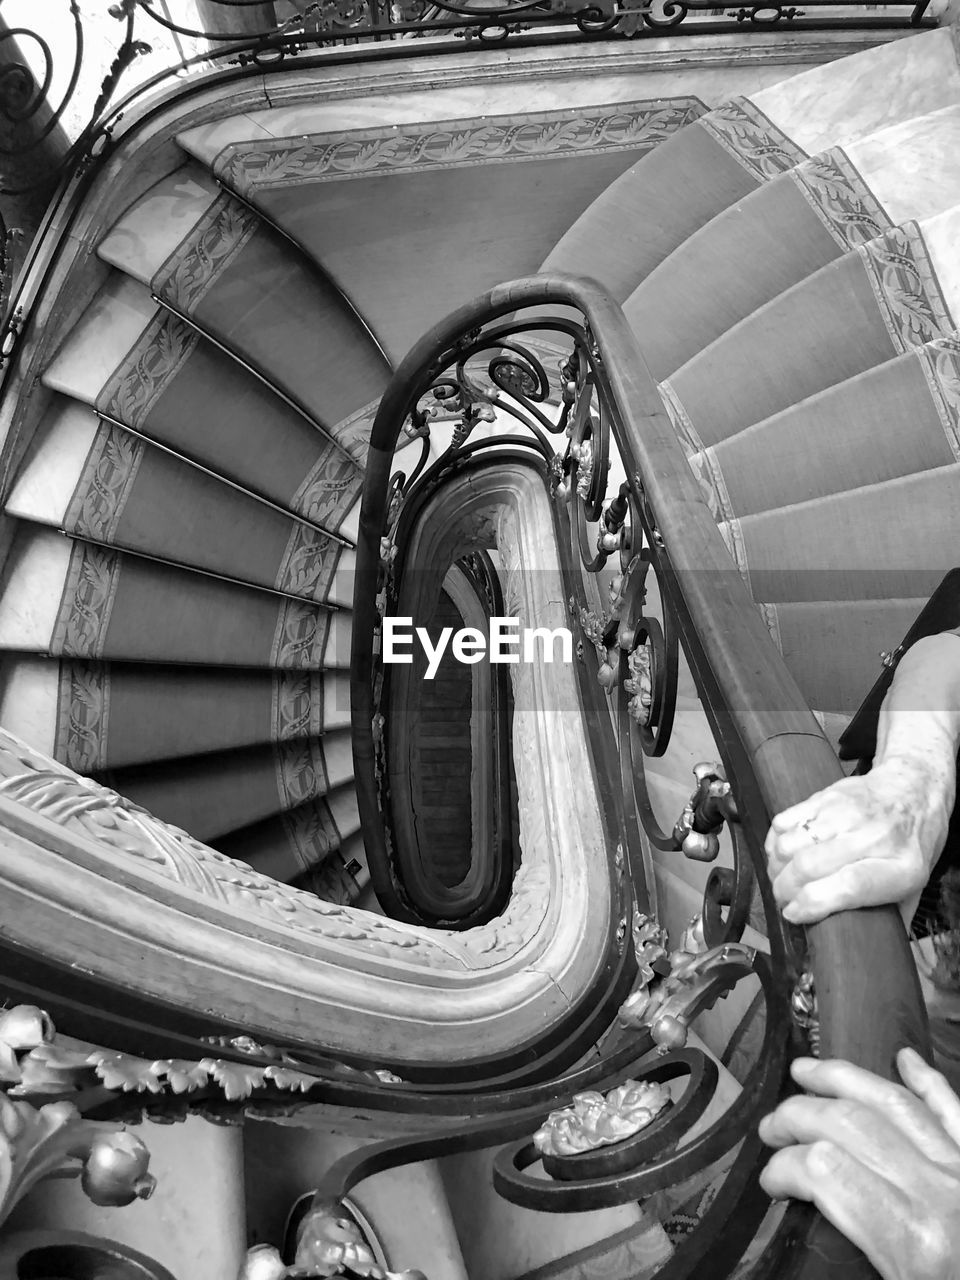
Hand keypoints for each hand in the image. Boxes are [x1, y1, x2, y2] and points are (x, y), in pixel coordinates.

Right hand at [759, 1051, 959, 1279]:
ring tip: (807, 1071)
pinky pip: (956, 1110)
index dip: (784, 1168)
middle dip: (799, 1116)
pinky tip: (904, 1060)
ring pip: (898, 1103)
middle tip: (771, 1128)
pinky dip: (928, 1081)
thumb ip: (859, 1250)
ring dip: (846, 1079)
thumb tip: (813, 1218)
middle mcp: (942, 1194)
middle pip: (852, 1124)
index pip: (825, 1171)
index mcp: (915, 1242)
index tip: (769, 1182)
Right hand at [765, 759, 950, 923]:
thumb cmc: (911, 844)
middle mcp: (874, 836)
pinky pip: (784, 821)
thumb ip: (891, 920)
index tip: (794, 914)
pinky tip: (779, 855)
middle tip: (783, 901)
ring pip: (791, 843)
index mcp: (901, 868)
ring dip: (775, 868)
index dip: (812, 905)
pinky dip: (773, 842)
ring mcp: (847, 812)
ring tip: (779, 879)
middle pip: (810, 866)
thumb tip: (857, 950)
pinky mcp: (825, 796)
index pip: (849, 886)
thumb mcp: (914, 887)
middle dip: (785, 890)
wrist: (913, 788)